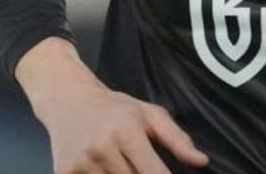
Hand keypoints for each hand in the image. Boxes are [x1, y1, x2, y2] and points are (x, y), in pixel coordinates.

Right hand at [16, 39, 208, 173]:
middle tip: (139, 166)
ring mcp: (81, 163)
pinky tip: (103, 169)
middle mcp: (102, 148)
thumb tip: (201, 162)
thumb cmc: (112, 108)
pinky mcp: (64, 173)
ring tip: (120, 165)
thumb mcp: (147, 114)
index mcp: (126, 132)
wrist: (65, 98)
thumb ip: (176, 138)